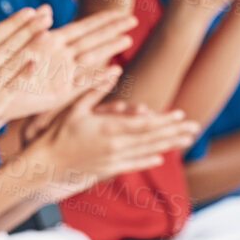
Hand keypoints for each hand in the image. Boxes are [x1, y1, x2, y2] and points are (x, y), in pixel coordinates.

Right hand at [0, 7, 52, 132]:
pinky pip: (12, 89)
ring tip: (47, 35)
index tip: (29, 12)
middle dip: (28, 31)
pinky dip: (24, 75)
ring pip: (12, 66)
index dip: (12, 23)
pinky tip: (36, 63)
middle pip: (6, 48)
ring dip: (31, 49)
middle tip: (46, 16)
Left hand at [2, 12, 135, 117]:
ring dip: (109, 49)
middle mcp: (60, 56)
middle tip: (134, 19)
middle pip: (92, 39)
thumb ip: (31, 28)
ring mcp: (62, 74)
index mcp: (50, 42)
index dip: (102, 19)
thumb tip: (44, 9)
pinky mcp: (59, 94)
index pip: (83, 27)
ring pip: (91, 58)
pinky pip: (82, 85)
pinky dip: (98, 78)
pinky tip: (115, 71)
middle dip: (112, 30)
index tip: (121, 10)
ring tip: (128, 39)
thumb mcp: (14, 45)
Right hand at [24, 89, 200, 198]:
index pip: (144, 125)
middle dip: (174, 133)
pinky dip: (147, 160)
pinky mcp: (107, 170)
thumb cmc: (55, 133)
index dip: (165, 121)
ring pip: (146, 152)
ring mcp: (112, 160)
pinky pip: (132, 164)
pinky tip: (159, 158)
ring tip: (185, 141)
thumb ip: (96, 89)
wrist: (44, 165)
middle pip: (152, 139)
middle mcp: (115, 147)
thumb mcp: (74, 106)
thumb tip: (113, 69)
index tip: (180, 115)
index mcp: (109, 130)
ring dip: (168, 146)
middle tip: (195, 128)